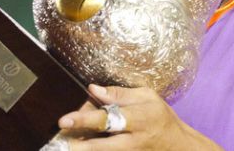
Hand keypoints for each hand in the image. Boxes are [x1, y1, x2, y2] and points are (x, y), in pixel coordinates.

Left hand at [56, 84, 221, 149]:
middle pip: (101, 146)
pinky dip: (91, 148)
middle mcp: (132, 140)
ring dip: (82, 148)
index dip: (85, 119)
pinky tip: (79, 143)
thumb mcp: (146, 96)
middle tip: (58, 140)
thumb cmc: (160, 115)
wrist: (175, 143)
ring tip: (63, 143)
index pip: (109, 119)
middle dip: (78, 146)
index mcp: (139, 119)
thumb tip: (93, 89)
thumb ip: (119, 94)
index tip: (65, 119)